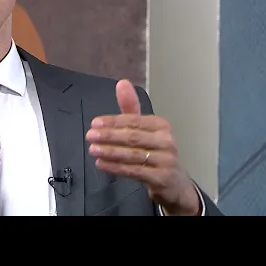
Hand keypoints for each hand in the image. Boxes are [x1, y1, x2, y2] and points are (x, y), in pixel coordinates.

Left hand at [85, 80, 200, 215]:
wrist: (174, 183)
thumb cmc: (155, 152)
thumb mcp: (143, 130)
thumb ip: (130, 109)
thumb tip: (122, 83)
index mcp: (161, 125)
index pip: (133, 121)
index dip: (113, 122)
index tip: (95, 123)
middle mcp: (166, 141)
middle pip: (133, 137)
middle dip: (109, 136)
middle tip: (90, 136)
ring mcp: (166, 160)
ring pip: (133, 154)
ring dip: (110, 151)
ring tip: (93, 149)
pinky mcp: (162, 178)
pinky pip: (134, 171)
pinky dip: (116, 167)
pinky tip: (101, 164)